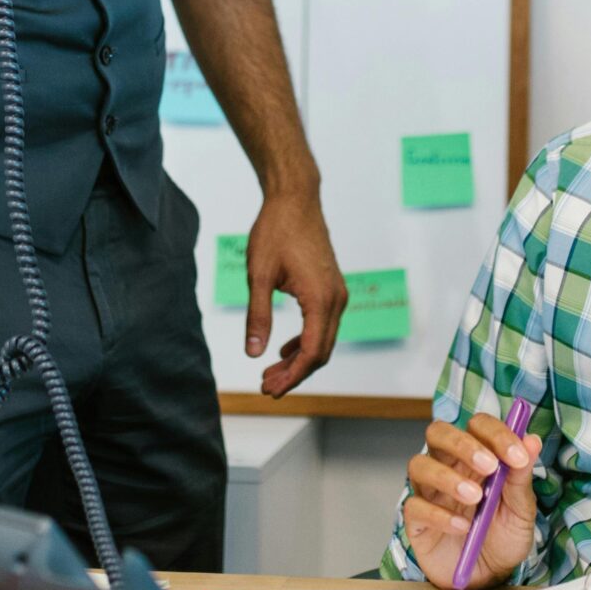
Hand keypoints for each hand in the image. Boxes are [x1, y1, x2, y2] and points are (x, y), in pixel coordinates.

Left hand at [244, 189, 344, 395]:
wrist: (295, 200)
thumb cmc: (276, 231)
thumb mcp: (259, 275)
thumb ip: (258, 315)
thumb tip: (253, 353)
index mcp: (320, 299)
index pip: (311, 352)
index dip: (292, 376)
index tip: (270, 389)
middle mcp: (336, 299)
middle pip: (320, 351)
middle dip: (294, 373)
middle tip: (265, 386)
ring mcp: (337, 293)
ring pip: (323, 340)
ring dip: (299, 360)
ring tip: (270, 372)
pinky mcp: (332, 288)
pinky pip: (323, 325)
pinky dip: (305, 341)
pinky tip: (283, 349)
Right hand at [401, 414, 540, 589]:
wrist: (489, 579)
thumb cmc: (503, 539)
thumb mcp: (521, 510)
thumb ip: (522, 477)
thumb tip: (531, 440)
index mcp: (476, 458)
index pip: (478, 426)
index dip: (497, 434)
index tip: (517, 455)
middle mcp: (449, 467)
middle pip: (439, 433)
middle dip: (463, 444)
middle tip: (489, 466)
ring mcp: (430, 492)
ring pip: (419, 464)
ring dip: (448, 477)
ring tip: (474, 498)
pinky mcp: (417, 520)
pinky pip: (415, 506)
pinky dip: (439, 515)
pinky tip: (462, 528)